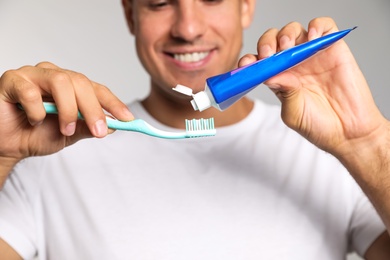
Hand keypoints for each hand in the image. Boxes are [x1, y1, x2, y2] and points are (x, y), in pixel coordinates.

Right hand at [0, 62, 132, 183]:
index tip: (128, 119)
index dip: (113, 103)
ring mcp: (33, 75)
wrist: (6, 146)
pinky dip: (37, 110)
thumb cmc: (35, 135)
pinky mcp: (12, 80)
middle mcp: (54, 76)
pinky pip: (30, 91)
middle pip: (81, 82)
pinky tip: (34, 121)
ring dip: (69, 109)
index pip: (96, 89)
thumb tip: (114, 126)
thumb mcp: (69, 135)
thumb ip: (88, 128)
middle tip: (100, 131)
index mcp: (70, 86)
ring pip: (61, 81)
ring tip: (65, 129)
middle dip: (94, 108)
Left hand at [238, 17, 387, 158]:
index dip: (250, 59)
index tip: (247, 64)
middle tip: (268, 54)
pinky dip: (316, 26)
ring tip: (287, 47)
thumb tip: (270, 73)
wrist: (348, 133)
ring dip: (286, 33)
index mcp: (280, 78)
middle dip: (266, 43)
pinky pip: (324, 27)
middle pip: (274, 41)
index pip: (260, 61)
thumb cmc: (317, 126)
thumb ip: (283, 92)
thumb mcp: (292, 112)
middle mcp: (294, 64)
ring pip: (294, 30)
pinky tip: (311, 37)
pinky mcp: (333, 49)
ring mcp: (312, 55)